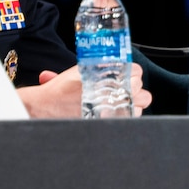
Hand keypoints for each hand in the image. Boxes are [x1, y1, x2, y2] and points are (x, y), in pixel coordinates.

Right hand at [21, 64, 153, 117]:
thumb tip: (104, 66)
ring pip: (139, 107)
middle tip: (125, 92)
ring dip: (132, 106)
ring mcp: (113, 110)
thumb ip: (95, 68)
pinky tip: (115, 115)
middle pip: (142, 90)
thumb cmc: (60, 89)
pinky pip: (129, 120)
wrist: (46, 107)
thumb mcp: (79, 70)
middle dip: (135, 91)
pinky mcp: (109, 123)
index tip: (128, 77)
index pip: (137, 71)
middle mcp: (114, 92)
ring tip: (119, 105)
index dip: (133, 74)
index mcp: (108, 76)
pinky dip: (125, 117)